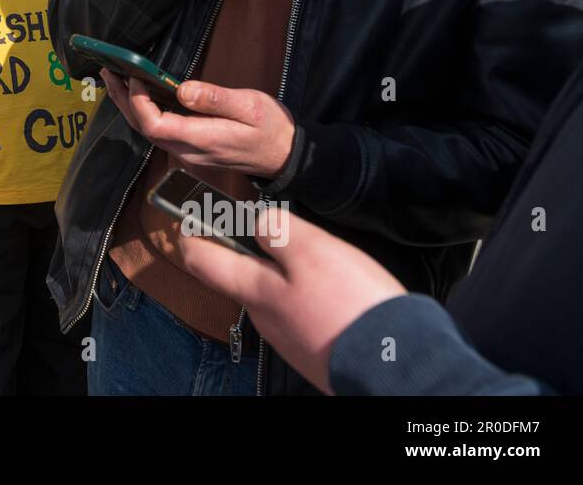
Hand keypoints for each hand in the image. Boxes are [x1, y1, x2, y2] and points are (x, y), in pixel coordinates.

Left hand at [100, 70, 293, 177]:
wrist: (284, 156)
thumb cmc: (271, 129)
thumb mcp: (251, 107)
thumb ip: (216, 99)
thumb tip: (183, 89)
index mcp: (200, 139)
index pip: (154, 125)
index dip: (137, 102)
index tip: (134, 76)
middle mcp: (187, 149)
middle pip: (142, 128)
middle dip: (123, 100)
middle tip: (108, 71)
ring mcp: (188, 150)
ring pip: (148, 131)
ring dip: (129, 105)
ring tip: (116, 78)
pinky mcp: (191, 146)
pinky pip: (159, 130)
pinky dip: (144, 111)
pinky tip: (140, 93)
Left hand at [178, 206, 406, 392]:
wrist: (395, 364)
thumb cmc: (351, 307)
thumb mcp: (311, 251)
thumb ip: (276, 231)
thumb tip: (254, 222)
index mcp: (255, 291)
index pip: (202, 261)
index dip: (191, 235)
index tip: (187, 218)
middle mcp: (264, 317)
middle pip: (240, 276)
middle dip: (245, 249)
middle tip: (262, 225)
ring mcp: (288, 336)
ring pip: (273, 294)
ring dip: (281, 271)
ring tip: (310, 253)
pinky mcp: (315, 347)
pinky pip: (300, 311)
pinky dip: (307, 292)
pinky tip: (333, 287)